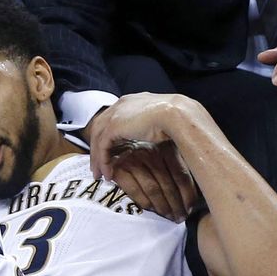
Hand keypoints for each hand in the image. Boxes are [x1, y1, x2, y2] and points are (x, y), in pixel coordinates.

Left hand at [89, 93, 198, 221]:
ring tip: (99, 174)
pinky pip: (102, 146)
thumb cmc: (179, 119)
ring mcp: (116, 114)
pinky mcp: (113, 126)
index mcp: (133, 101)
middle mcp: (121, 105)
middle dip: (97, 147)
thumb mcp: (162, 121)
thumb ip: (153, 126)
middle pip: (101, 127)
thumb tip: (158, 137)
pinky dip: (103, 161)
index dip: (109, 136)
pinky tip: (107, 174)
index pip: (114, 118)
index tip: (110, 151)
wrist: (178, 115)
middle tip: (97, 165)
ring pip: (98, 137)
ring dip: (97, 157)